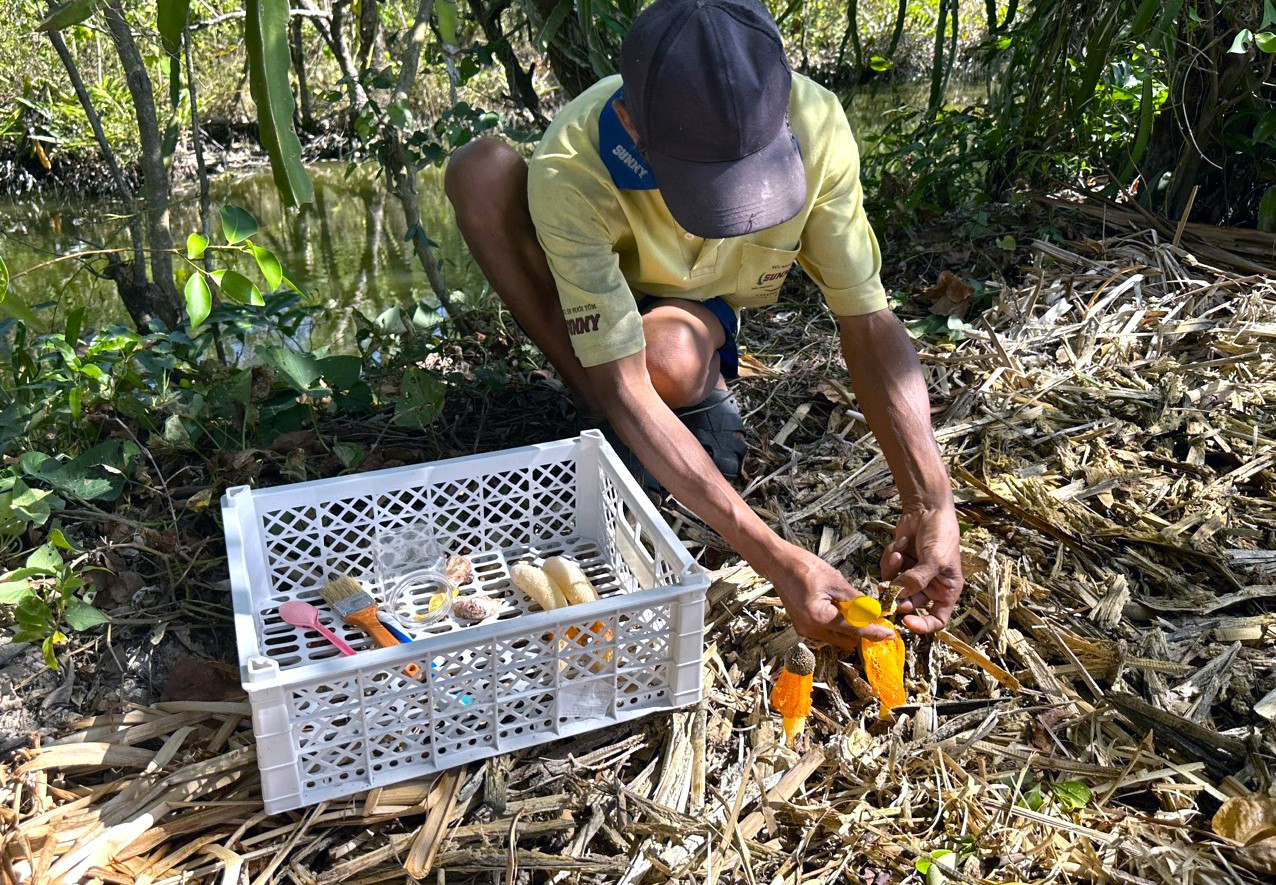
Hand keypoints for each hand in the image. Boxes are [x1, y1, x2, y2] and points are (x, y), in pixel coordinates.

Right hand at [764, 542, 893, 650]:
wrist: (778, 563)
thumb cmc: (805, 567)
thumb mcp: (835, 581)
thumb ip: (856, 600)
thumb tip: (874, 612)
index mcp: (820, 618)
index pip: (854, 631)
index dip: (874, 632)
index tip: (890, 635)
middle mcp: (811, 630)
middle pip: (846, 640)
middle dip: (861, 631)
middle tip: (874, 616)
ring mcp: (805, 629)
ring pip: (836, 637)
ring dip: (849, 628)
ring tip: (852, 607)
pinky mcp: (802, 625)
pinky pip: (826, 631)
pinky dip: (837, 624)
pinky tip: (838, 607)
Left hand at [881, 505, 963, 632]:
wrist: (927, 509)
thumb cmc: (941, 534)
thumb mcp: (934, 559)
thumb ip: (918, 580)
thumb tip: (898, 596)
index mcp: (947, 590)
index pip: (937, 619)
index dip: (923, 625)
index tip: (906, 621)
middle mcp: (930, 586)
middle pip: (909, 604)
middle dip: (898, 595)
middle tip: (888, 588)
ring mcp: (913, 576)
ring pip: (894, 588)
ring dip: (893, 573)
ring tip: (899, 554)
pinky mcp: (900, 565)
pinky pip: (887, 572)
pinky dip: (890, 560)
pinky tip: (899, 546)